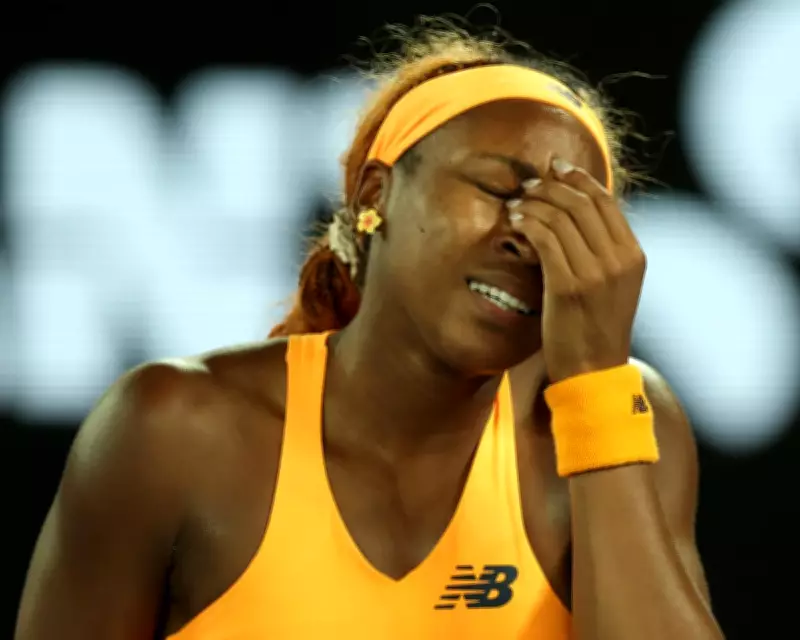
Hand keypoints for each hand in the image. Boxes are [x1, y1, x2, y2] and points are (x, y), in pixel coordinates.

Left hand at [507, 158, 645, 382]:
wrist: (592, 371)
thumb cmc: (594, 328)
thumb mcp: (611, 286)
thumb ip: (601, 251)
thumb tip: (574, 213)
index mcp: (634, 256)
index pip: (605, 202)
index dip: (578, 179)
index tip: (556, 168)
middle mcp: (619, 260)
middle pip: (582, 203)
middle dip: (552, 186)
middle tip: (528, 183)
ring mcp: (596, 273)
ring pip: (561, 218)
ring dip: (535, 203)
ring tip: (517, 203)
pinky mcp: (569, 286)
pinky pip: (545, 240)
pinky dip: (528, 224)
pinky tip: (515, 222)